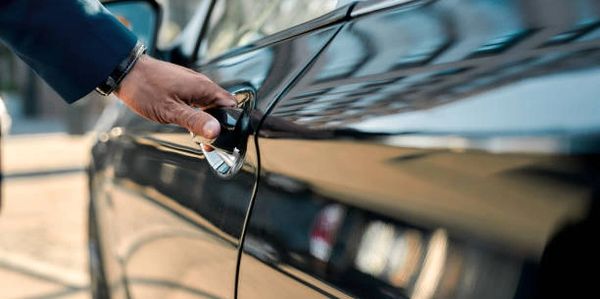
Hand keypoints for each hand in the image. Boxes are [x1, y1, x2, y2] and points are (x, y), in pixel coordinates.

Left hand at [114, 55, 235, 139]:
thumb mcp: (171, 111)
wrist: (126, 71)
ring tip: (199, 136)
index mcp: (204, 88)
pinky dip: (198, 113)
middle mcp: (202, 84)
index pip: (231, 105)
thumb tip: (217, 131)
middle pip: (222, 106)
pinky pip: (199, 101)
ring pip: (210, 104)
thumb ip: (196, 121)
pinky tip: (188, 123)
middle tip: (209, 142)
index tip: (222, 138)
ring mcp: (193, 83)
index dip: (230, 123)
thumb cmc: (145, 88)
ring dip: (207, 120)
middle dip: (219, 124)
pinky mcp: (184, 85)